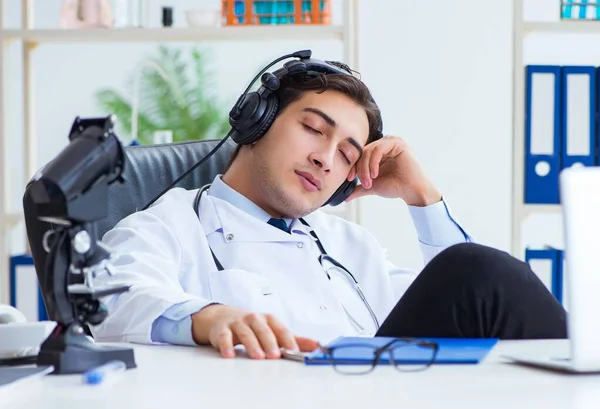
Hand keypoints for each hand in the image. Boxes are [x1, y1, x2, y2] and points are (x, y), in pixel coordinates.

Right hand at [191, 304, 317, 358]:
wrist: (221, 317)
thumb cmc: (251, 325)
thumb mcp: (272, 329)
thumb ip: (292, 338)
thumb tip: (315, 345)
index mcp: (268, 319)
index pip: (280, 329)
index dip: (288, 340)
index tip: (295, 351)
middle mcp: (253, 319)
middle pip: (263, 329)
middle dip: (269, 342)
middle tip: (275, 356)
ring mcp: (237, 323)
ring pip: (245, 333)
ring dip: (252, 344)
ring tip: (257, 356)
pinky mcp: (222, 330)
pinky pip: (224, 337)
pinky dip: (226, 346)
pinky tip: (229, 355)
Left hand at [345, 135, 441, 205]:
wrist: (412, 191)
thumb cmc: (396, 186)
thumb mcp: (372, 186)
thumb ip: (359, 188)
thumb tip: (346, 197)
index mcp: (379, 151)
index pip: (360, 154)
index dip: (353, 166)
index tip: (350, 179)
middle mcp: (384, 144)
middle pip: (363, 152)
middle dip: (360, 169)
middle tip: (364, 183)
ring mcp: (391, 141)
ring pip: (369, 151)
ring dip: (365, 168)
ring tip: (370, 181)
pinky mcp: (397, 143)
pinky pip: (378, 150)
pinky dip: (373, 163)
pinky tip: (375, 174)